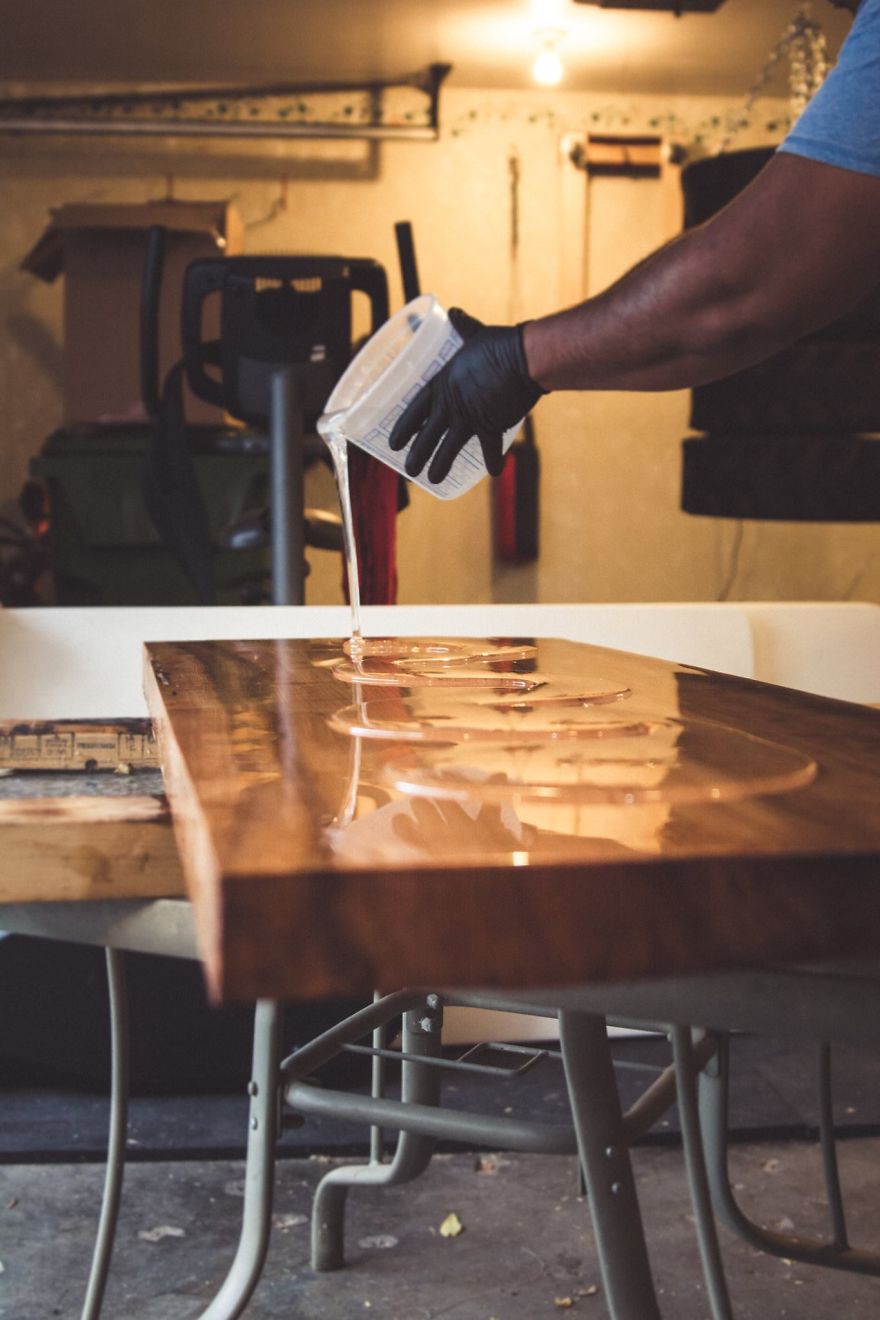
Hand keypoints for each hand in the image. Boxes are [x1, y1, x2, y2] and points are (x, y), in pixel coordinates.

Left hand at [388, 308, 545, 483]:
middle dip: (416, 454)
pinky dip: (493, 461)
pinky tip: (494, 472)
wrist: (524, 359)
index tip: (392, 443)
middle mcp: (452, 404)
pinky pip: (489, 449)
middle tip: (408, 471)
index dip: (403, 427)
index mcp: (443, 383)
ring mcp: (470, 418)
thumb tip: (455, 312)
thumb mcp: (475, 333)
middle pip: (427, 434)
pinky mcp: (492, 426)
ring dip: (440, 465)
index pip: (415, 409)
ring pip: (449, 447)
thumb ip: (464, 326)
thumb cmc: (500, 343)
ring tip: (433, 480)